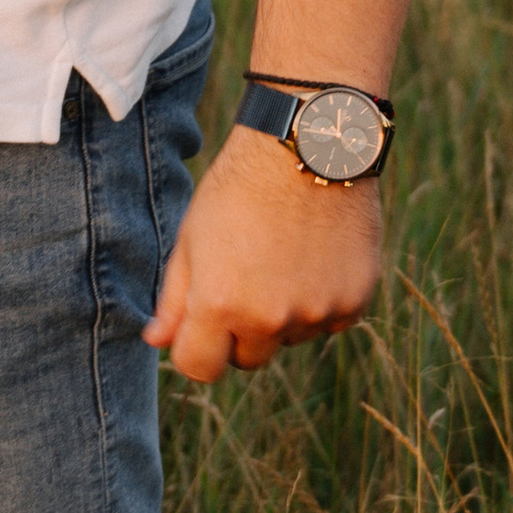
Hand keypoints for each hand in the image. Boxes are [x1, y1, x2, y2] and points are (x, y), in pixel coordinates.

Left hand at [144, 125, 384, 383]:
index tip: (200, 323)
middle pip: (247, 359)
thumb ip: (174, 297)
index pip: (198, 368)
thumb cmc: (239, 187)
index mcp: (220, 304)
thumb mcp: (193, 236)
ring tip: (283, 255)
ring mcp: (317, 312)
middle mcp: (270, 318)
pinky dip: (321, 300)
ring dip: (283, 314)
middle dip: (239, 331)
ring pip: (290, 338)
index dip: (195, 347)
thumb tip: (157, 341)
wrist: (309, 144)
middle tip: (246, 278)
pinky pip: (330, 322)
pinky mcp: (355, 300)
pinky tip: (315, 255)